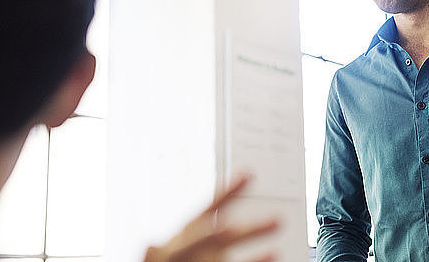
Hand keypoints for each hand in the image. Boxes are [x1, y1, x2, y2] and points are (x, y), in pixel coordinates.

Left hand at [143, 174, 278, 261]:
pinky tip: (274, 254)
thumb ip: (154, 256)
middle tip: (277, 219)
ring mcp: (215, 256)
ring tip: (280, 225)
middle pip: (230, 234)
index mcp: (189, 230)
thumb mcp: (155, 259)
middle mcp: (206, 241)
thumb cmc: (162, 261)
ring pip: (238, 245)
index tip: (247, 175)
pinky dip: (258, 260)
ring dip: (258, 236)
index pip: (212, 208)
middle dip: (253, 228)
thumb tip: (148, 247)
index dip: (230, 191)